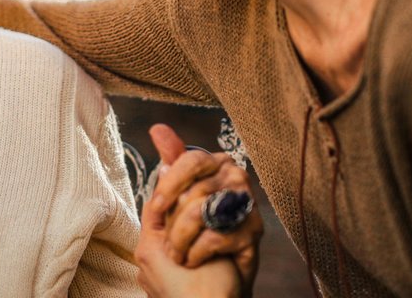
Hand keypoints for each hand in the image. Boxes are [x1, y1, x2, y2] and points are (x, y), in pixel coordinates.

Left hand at [145, 124, 261, 292]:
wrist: (203, 295)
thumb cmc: (182, 256)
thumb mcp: (165, 212)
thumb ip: (167, 174)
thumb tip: (159, 130)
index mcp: (211, 170)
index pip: (192, 158)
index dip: (171, 183)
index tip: (158, 207)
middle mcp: (233, 180)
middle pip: (195, 188)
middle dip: (173, 224)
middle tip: (170, 245)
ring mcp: (246, 205)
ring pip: (203, 210)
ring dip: (182, 240)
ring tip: (181, 256)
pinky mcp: (254, 231)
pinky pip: (216, 233)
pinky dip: (197, 253)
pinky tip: (198, 261)